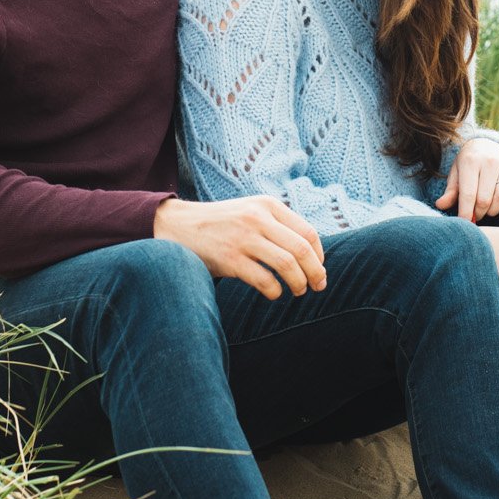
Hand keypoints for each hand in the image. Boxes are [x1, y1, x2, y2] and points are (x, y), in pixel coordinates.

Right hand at [154, 196, 325, 300]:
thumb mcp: (251, 211)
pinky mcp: (229, 259)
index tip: (319, 269)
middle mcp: (258, 218)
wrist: (178, 225)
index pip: (308, 233)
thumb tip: (313, 254)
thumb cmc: (223, 224)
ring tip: (298, 291)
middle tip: (318, 286)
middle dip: (315, 272)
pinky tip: (274, 294)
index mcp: (268, 205)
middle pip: (301, 249)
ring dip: (299, 283)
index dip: (319, 256)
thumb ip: (278, 225)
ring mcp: (243, 238)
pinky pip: (264, 280)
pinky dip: (275, 291)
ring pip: (287, 265)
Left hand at [437, 138, 498, 221]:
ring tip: (487, 209)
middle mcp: (490, 160)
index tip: (465, 223)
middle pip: (485, 199)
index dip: (466, 213)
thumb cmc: (468, 165)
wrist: (486, 145)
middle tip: (476, 215)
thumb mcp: (456, 174)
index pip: (468, 195)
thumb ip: (450, 191)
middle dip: (479, 213)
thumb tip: (440, 205)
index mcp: (471, 161)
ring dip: (494, 210)